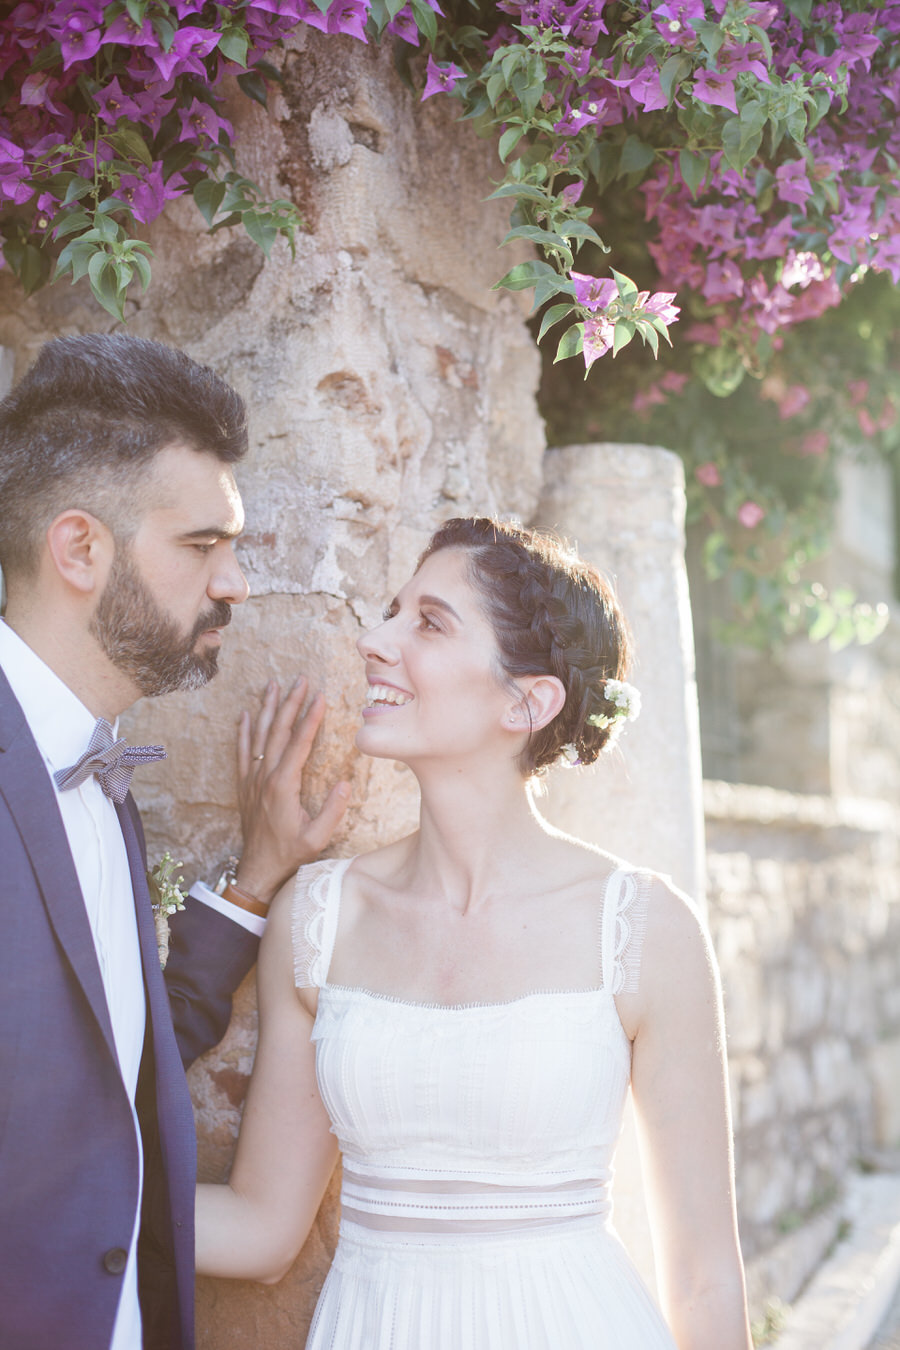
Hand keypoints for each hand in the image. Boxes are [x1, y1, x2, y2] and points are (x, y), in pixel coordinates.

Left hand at [234, 677, 350, 904]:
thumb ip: (332, 811)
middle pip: (279, 731)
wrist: (258, 869)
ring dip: (267, 708)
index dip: (310, 718)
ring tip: (273, 685)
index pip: (299, 743)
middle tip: (300, 679)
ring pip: (259, 735)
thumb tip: (345, 783)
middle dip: (290, 702)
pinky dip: (243, 731)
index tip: (320, 696)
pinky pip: (242, 751)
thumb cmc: (290, 854)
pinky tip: (246, 714)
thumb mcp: (318, 839)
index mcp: (283, 785)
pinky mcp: (245, 785)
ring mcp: (252, 779)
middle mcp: (265, 777)